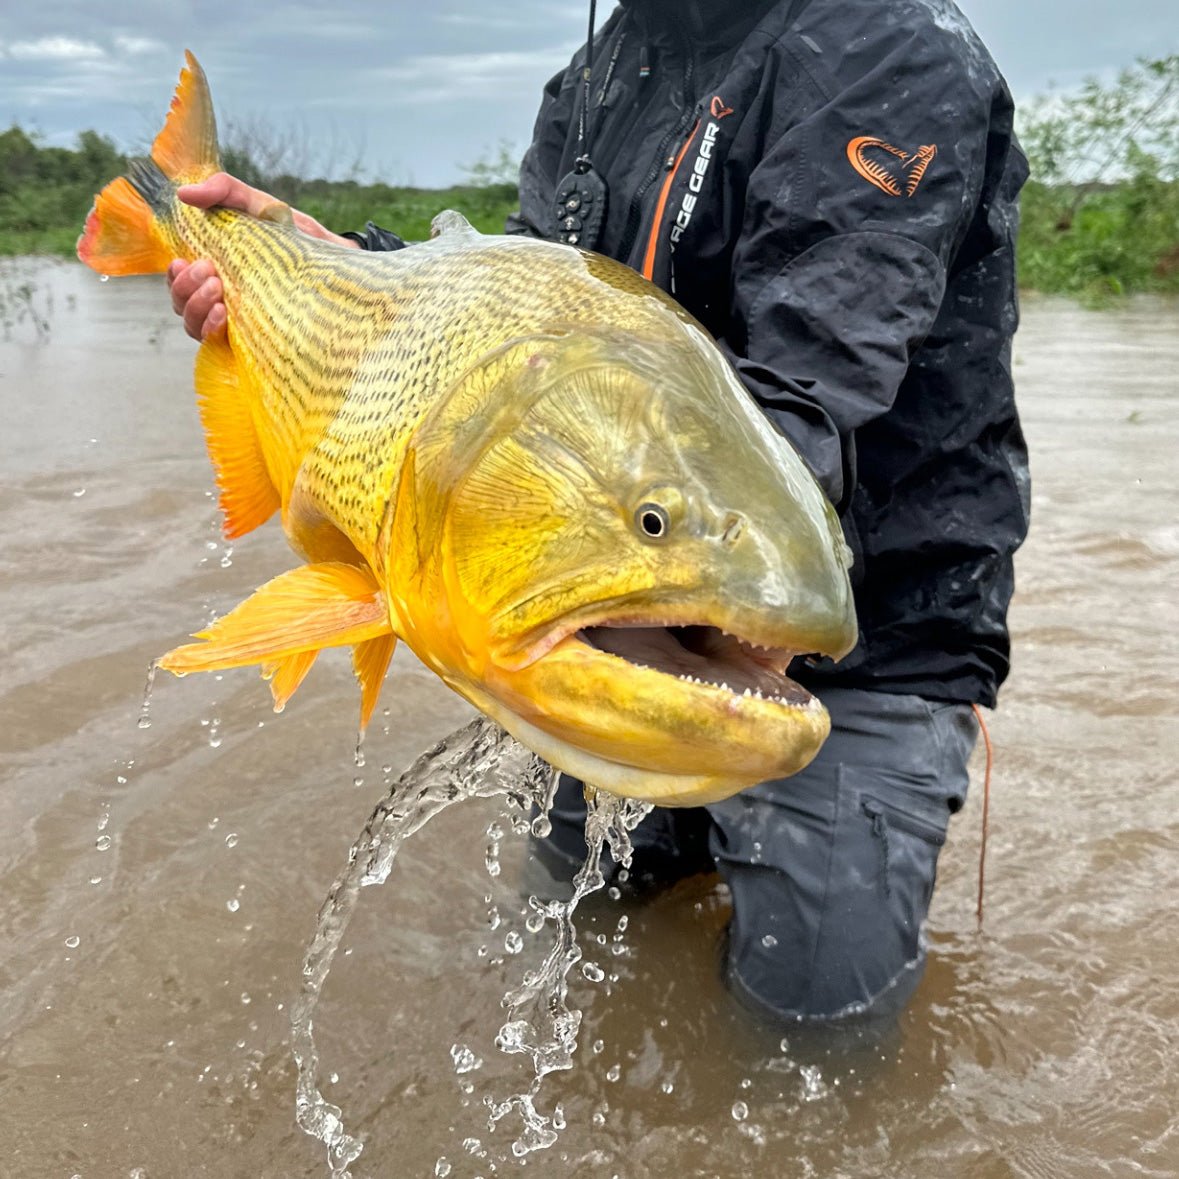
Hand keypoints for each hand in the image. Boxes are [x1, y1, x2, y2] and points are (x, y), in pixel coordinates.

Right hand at [166, 171, 358, 340]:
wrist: (335, 260)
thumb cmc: (295, 236)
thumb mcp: (260, 206)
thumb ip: (224, 191)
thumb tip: (183, 195)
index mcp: (216, 270)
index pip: (179, 281)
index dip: (174, 277)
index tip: (185, 262)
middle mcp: (221, 298)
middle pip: (181, 306)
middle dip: (186, 289)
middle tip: (211, 274)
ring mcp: (237, 321)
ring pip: (194, 327)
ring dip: (197, 310)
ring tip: (219, 296)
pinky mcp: (255, 339)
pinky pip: (218, 345)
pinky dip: (213, 329)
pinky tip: (224, 316)